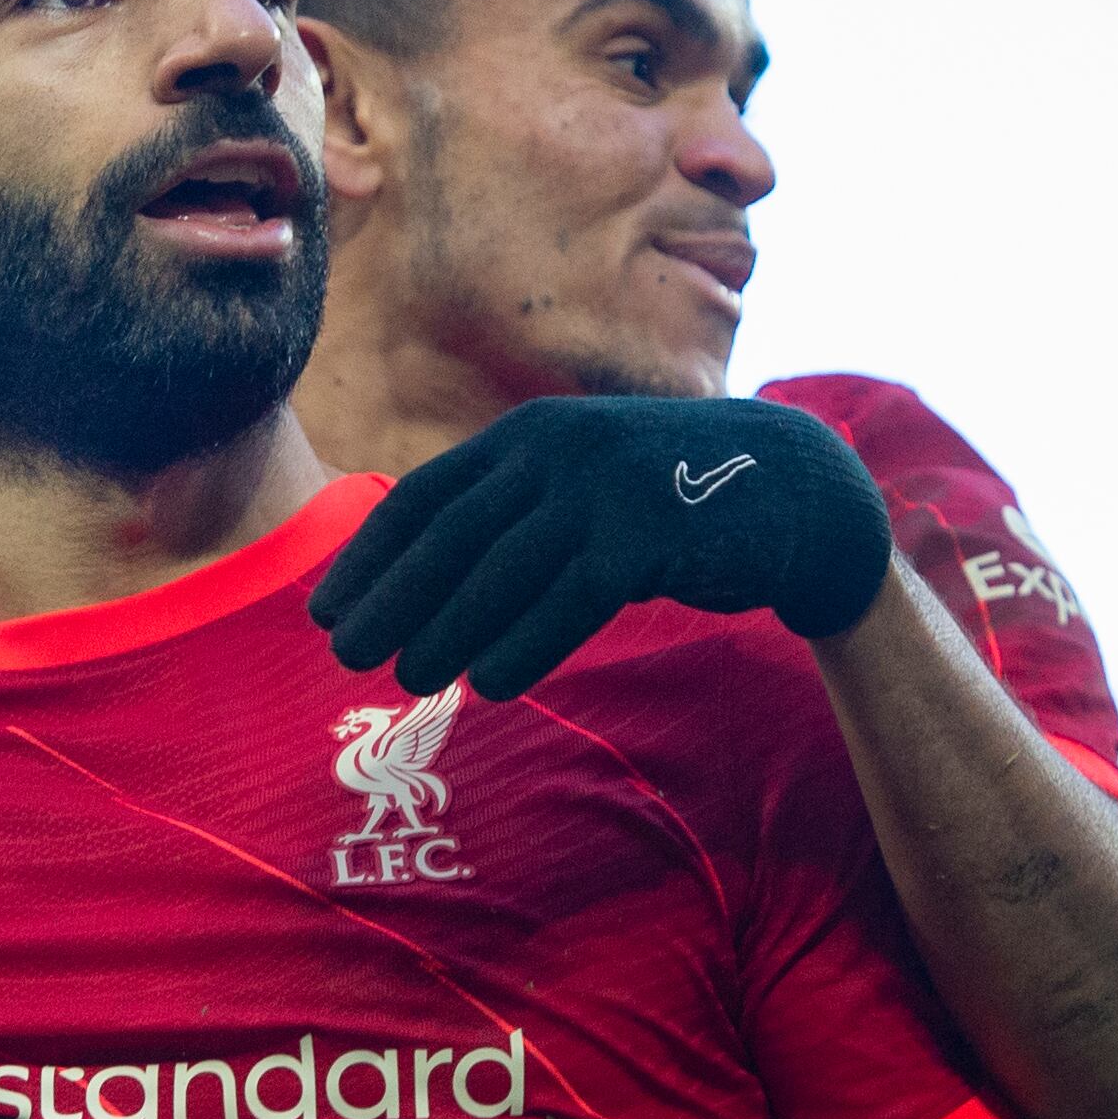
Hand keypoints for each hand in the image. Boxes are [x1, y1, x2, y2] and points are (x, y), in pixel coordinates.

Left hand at [311, 395, 892, 699]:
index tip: (326, 610)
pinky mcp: (649, 534)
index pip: (425, 498)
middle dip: (391, 599)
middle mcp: (556, 450)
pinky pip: (570, 599)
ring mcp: (602, 488)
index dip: (370, 558)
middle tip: (343, 653)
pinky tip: (487, 684)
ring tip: (406, 678)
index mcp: (528, 434)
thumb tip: (422, 588)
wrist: (792, 488)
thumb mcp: (580, 484)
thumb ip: (511, 516)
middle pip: (450, 536)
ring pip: (502, 572)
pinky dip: (524, 644)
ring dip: (445, 630)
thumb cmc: (666, 498)